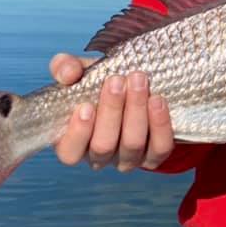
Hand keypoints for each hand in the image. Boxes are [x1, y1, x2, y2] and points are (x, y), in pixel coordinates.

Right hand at [49, 53, 174, 170]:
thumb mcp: (78, 72)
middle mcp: (100, 156)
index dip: (78, 133)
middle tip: (117, 80)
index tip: (86, 105)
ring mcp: (127, 158)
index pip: (70, 153)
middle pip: (103, 146)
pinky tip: (157, 100)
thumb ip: (65, 68)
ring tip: (139, 81)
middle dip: (111, 111)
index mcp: (73, 143)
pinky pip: (159, 147)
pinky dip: (160, 125)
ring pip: (132, 145)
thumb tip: (69, 74)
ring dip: (136, 111)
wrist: (132, 84)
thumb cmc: (97, 83)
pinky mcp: (154, 155)